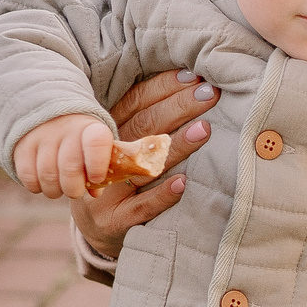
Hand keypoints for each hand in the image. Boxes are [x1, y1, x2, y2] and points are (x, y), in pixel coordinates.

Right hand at [14, 113, 114, 199]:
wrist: (52, 118)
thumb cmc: (83, 143)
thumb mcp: (98, 151)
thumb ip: (101, 171)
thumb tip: (94, 192)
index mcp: (92, 129)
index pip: (97, 143)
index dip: (97, 165)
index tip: (96, 179)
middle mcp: (67, 128)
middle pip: (70, 168)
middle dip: (73, 189)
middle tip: (75, 191)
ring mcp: (42, 135)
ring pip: (47, 176)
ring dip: (54, 191)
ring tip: (59, 189)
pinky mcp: (23, 145)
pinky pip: (28, 176)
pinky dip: (36, 187)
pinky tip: (43, 184)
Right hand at [68, 70, 217, 257]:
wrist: (96, 230)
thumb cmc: (120, 178)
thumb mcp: (121, 145)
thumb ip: (146, 120)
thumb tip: (192, 84)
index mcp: (106, 132)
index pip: (134, 103)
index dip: (162, 88)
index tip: (193, 76)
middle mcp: (103, 159)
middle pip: (142, 127)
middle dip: (178, 108)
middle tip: (209, 93)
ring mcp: (107, 192)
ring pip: (143, 165)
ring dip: (175, 147)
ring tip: (204, 129)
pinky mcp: (114, 221)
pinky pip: (140, 207)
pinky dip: (162, 195)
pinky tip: (184, 183)